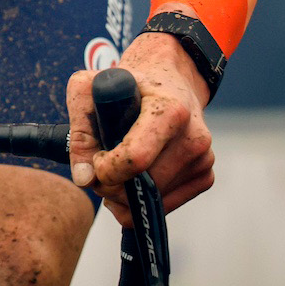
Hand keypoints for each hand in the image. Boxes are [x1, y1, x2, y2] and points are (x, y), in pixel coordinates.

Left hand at [65, 21, 215, 228]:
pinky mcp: (205, 174)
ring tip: (116, 169)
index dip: (106, 169)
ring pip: (153, 201)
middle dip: (111, 186)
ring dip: (125, 196)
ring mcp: (203, 158)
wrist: (170, 79)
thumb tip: (85, 178)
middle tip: (100, 168)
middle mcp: (194, 137)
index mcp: (169, 111)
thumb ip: (79, 131)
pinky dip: (144, 200)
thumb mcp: (90, 89)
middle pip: (143, 187)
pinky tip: (136, 176)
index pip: (135, 159)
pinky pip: (166, 206)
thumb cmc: (127, 84)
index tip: (96, 158)